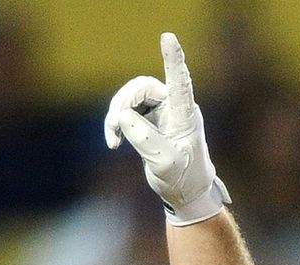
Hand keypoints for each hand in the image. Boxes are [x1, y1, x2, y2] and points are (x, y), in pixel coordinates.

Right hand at [103, 32, 230, 223]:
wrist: (185, 192)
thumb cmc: (183, 178)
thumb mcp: (164, 163)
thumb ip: (145, 139)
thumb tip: (124, 116)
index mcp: (185, 115)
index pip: (179, 82)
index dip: (173, 59)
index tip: (168, 37)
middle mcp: (174, 108)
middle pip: (143, 88)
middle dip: (124, 103)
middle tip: (114, 127)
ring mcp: (162, 112)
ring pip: (132, 97)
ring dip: (117, 114)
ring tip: (113, 138)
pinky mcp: (150, 120)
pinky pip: (128, 110)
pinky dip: (117, 123)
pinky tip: (114, 141)